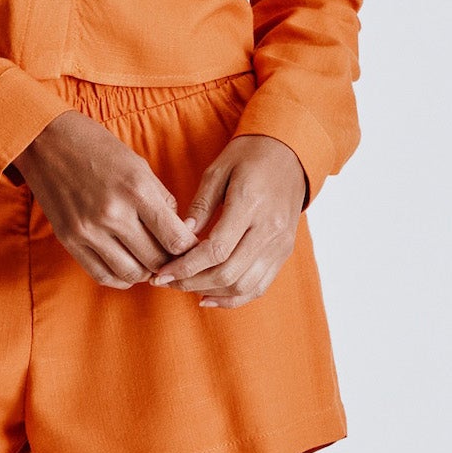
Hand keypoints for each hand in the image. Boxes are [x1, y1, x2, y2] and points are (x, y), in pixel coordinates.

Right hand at [14, 109, 198, 287]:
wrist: (45, 141)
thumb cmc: (97, 147)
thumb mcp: (138, 165)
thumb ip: (161, 200)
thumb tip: (180, 232)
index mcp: (136, 190)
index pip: (176, 239)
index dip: (189, 248)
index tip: (190, 247)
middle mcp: (113, 214)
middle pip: (156, 260)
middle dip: (170, 262)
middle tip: (173, 257)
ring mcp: (88, 230)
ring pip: (131, 273)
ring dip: (146, 272)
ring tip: (149, 260)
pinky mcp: (69, 240)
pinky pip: (102, 275)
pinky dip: (120, 278)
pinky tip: (127, 267)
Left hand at [150, 134, 307, 308]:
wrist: (290, 153)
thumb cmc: (250, 156)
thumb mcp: (218, 171)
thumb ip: (199, 206)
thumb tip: (180, 237)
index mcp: (250, 205)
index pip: (216, 250)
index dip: (186, 267)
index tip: (161, 273)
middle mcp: (269, 230)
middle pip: (228, 274)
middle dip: (191, 283)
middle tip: (165, 281)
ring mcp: (279, 244)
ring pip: (244, 286)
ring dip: (210, 292)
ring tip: (183, 286)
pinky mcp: (283, 252)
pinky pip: (259, 286)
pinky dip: (233, 298)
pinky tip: (208, 297)